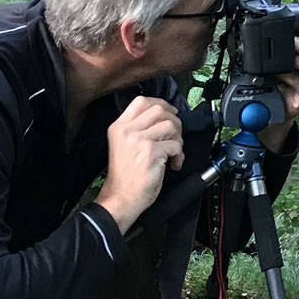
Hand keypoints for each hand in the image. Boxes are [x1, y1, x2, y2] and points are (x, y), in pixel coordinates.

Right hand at [96, 95, 184, 231]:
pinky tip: (172, 165)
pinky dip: (179, 156)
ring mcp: (138, 140)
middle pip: (160, 110)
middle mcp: (127, 130)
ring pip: (170, 125)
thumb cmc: (125, 176)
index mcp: (119, 126)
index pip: (142, 101)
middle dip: (174, 122)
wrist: (120, 198)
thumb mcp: (123, 145)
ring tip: (172, 154)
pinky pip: (175, 145)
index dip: (161, 104)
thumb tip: (164, 116)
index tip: (170, 114)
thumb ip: (138, 129)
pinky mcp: (150, 152)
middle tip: (174, 137)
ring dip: (178, 140)